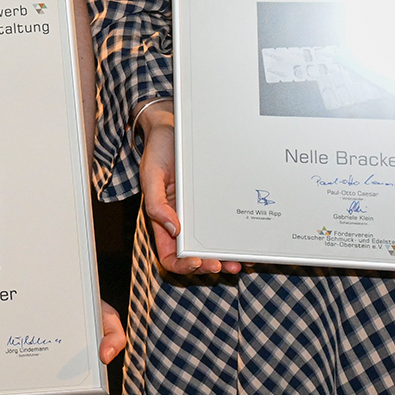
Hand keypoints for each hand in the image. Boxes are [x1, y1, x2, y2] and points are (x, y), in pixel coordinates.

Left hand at [20, 302, 124, 394]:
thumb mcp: (107, 319)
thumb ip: (115, 336)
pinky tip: (24, 391)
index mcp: (92, 383)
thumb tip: (106, 356)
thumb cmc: (90, 315)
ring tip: (37, 394)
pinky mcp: (34, 382)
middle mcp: (72, 389)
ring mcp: (52, 387)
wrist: (65, 301)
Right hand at [138, 107, 240, 275]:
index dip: (182, 265)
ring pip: (212, 247)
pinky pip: (224, 227)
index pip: (169, 255)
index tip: (197, 262)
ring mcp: (199, 215)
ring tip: (239, 262)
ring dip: (225, 259)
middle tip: (226, 266)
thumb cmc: (159, 151)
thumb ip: (156, 203)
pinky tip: (244, 243)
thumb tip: (173, 229)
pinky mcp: (214, 205)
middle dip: (210, 266)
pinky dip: (234, 239)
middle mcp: (182, 221)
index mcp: (163, 220)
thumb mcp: (150, 175)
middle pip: (195, 257)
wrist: (173, 128)